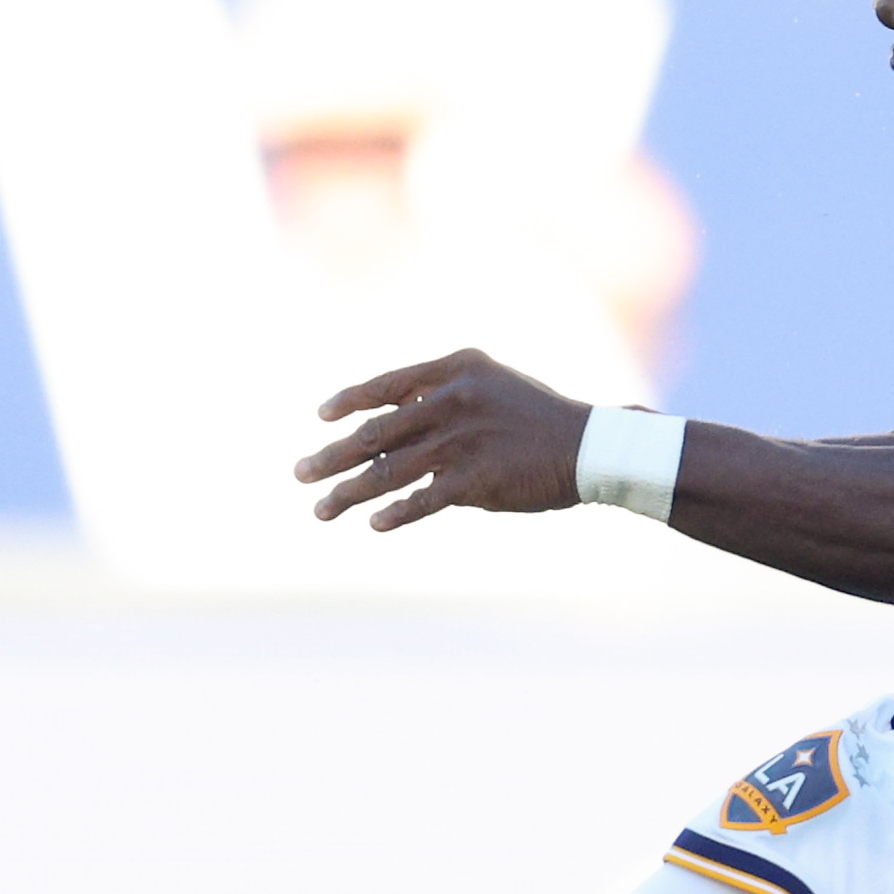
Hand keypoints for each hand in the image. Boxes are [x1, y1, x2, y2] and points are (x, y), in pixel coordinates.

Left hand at [294, 350, 584, 531]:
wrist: (592, 447)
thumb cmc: (539, 420)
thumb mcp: (490, 389)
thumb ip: (442, 404)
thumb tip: (391, 434)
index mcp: (455, 370)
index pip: (387, 384)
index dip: (350, 401)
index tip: (322, 418)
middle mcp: (453, 400)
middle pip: (376, 432)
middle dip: (332, 457)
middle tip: (300, 473)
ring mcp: (463, 439)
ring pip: (389, 470)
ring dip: (349, 493)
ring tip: (322, 510)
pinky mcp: (476, 479)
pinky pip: (424, 499)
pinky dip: (396, 512)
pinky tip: (373, 524)